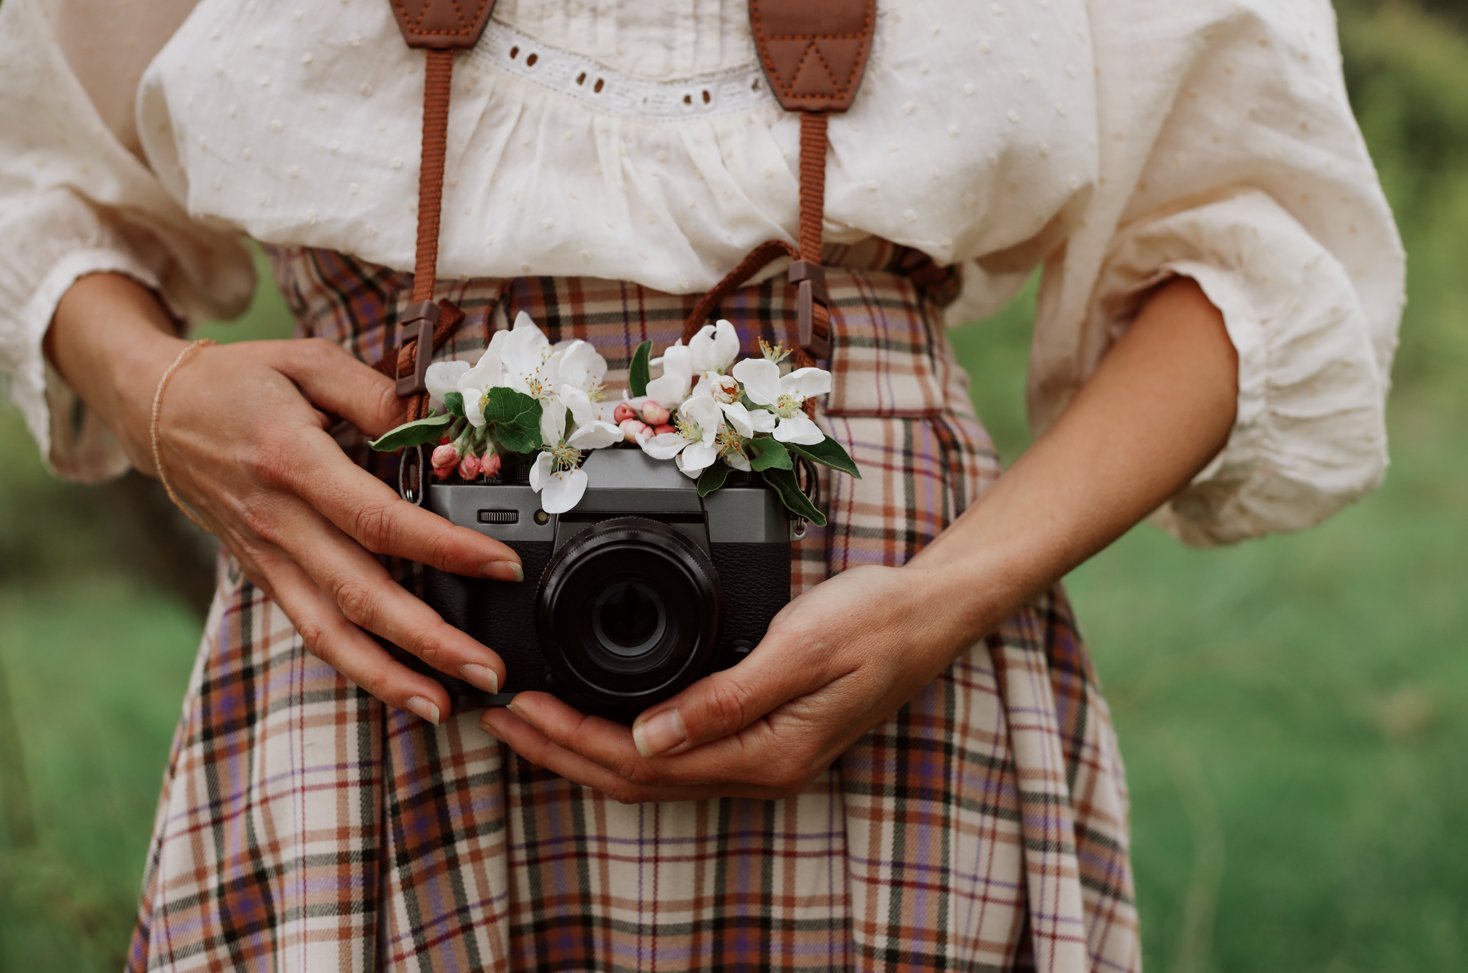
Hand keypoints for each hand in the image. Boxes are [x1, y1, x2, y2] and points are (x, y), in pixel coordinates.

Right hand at [130, 334, 520, 723]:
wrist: (157, 411)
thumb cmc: (241, 381)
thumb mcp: (309, 362)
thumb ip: (377, 395)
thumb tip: (438, 428)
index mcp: (293, 461)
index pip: (379, 519)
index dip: (444, 548)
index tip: (502, 566)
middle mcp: (278, 521)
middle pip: (360, 594)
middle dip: (429, 640)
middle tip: (490, 669)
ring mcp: (267, 556)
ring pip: (330, 632)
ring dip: (389, 676)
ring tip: (445, 706)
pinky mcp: (265, 576)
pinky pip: (311, 630)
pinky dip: (355, 667)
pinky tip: (399, 687)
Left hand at [477, 564, 980, 801]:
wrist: (930, 613)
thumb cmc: (876, 621)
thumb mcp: (801, 647)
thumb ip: (726, 697)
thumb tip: (649, 737)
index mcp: (765, 753)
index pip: (642, 763)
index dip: (571, 739)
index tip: (519, 708)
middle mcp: (759, 768)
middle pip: (635, 777)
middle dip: (559, 750)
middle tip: (499, 718)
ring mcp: (761, 758)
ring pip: (651, 770)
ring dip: (583, 747)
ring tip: (529, 723)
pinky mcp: (762, 738)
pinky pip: (676, 753)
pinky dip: (624, 737)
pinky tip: (599, 716)